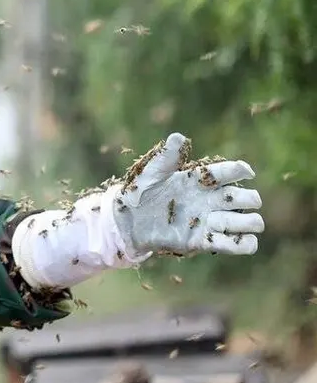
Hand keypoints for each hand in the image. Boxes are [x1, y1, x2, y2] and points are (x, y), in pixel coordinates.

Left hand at [111, 133, 263, 256]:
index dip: (241, 170)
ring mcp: (211, 221)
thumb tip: (178, 137)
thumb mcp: (152, 173)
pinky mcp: (205, 241)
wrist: (131, 219)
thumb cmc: (143, 191)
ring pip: (249, 222)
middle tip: (230, 201)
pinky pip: (237, 245)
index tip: (246, 172)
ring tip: (222, 221)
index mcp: (201, 180)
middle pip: (247, 198)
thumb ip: (166, 157)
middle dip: (249, 199)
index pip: (229, 172)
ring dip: (248, 222)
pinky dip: (245, 244)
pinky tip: (239, 239)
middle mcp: (212, 200)